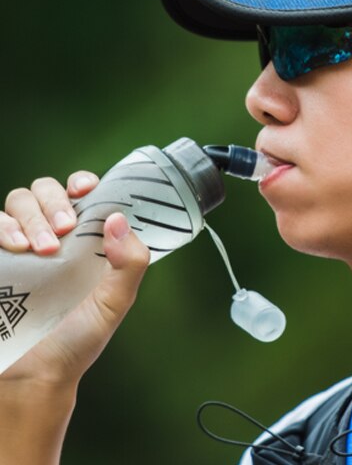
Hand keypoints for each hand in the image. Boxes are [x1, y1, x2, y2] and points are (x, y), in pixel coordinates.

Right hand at [0, 173, 149, 387]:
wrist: (35, 378)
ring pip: (17, 202)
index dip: (81, 181)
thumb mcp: (115, 302)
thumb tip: (118, 218)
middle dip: (55, 200)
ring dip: (31, 215)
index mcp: (83, 238)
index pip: (80, 192)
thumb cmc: (78, 340)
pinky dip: (3, 227)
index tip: (86, 188)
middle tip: (65, 227)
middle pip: (45, 190)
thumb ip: (130, 263)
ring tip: (43, 247)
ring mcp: (18, 248)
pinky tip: (17, 248)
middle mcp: (50, 236)